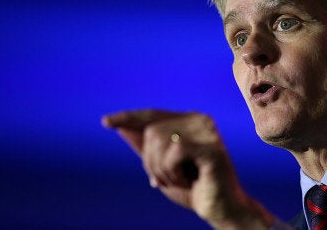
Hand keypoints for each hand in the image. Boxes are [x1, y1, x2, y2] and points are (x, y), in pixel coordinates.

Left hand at [102, 110, 274, 228]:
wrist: (220, 210)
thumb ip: (146, 149)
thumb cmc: (193, 189)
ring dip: (162, 169)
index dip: (128, 118)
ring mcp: (207, 131)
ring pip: (160, 140)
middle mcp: (199, 120)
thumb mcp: (162, 169)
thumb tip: (122, 128)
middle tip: (169, 179)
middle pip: (151, 130)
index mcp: (189, 121)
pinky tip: (190, 180)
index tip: (105, 122)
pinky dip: (173, 172)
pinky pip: (174, 152)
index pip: (152, 115)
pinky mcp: (212, 147)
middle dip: (150, 161)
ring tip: (181, 180)